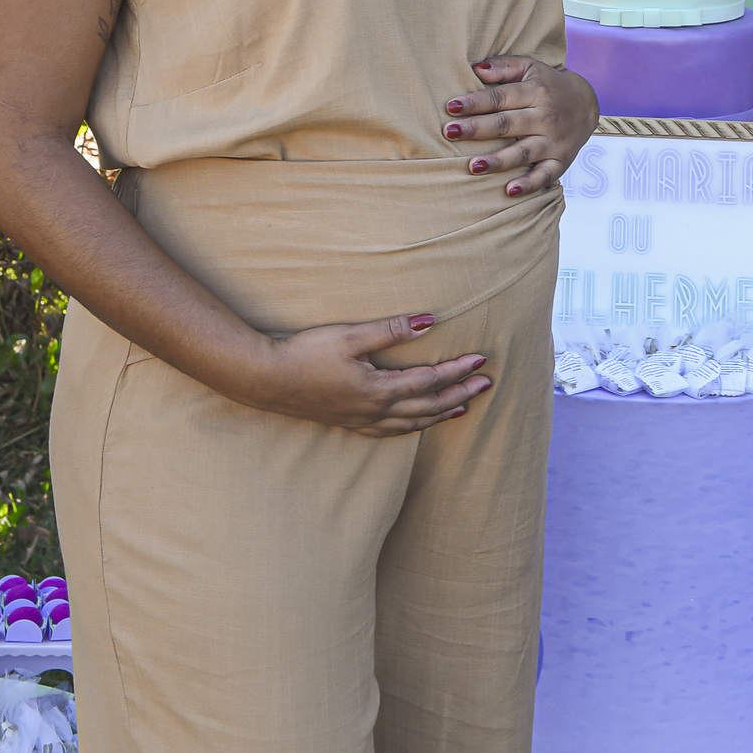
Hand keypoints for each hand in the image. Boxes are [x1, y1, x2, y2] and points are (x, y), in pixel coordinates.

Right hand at [254, 313, 491, 436]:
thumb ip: (390, 330)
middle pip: (428, 406)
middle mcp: (375, 410)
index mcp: (379, 389)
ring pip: (412, 423)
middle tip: (485, 385)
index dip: (456, 370)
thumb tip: (429, 321)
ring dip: (440, 414)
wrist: (267, 380)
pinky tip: (414, 424)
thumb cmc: (306, 353)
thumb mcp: (350, 336)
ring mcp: (361, 420)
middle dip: (459, 395)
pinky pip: (390, 431)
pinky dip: (412, 427)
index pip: (428, 381)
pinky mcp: (348, 422)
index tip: (481, 360)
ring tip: (462, 408)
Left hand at [444, 56, 598, 196]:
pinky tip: (510, 190)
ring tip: (473, 166)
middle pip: (506, 124)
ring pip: (522, 152)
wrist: (587, 104)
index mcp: (535, 91)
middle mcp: (544, 117)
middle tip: (449, 133)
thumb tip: (476, 69)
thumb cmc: (548, 84)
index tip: (451, 106)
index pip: (500, 97)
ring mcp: (553, 141)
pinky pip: (545, 175)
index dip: (475, 102)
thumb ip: (504, 66)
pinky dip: (530, 184)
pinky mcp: (560, 161)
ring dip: (498, 160)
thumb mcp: (530, 66)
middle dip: (477, 129)